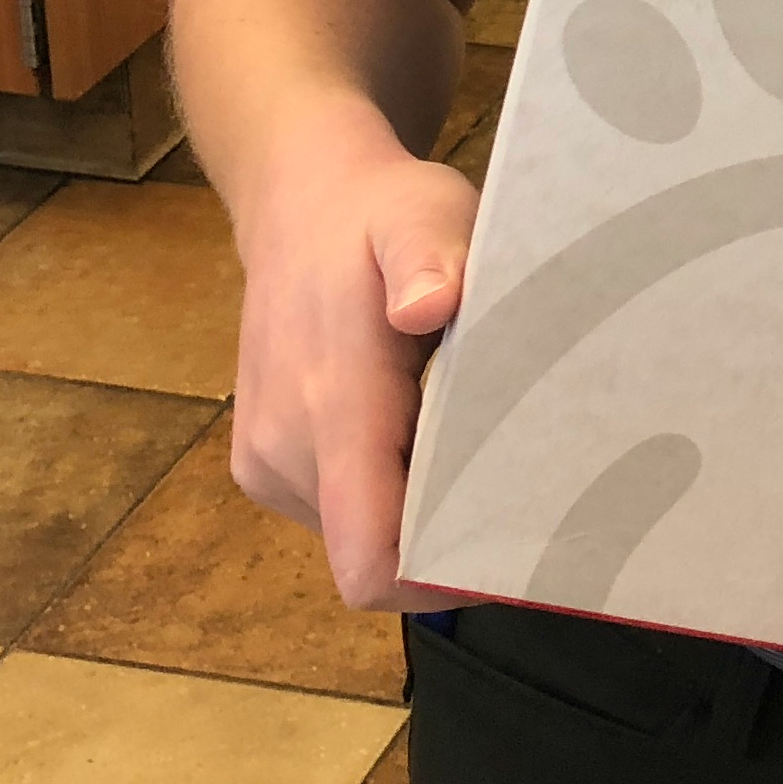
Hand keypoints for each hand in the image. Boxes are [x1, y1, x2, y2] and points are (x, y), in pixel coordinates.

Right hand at [221, 97, 479, 609]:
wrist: (297, 204)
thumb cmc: (379, 211)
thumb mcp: (422, 211)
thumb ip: (430, 256)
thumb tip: (427, 304)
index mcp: (333, 405)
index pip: (367, 556)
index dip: (436, 579)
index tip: (508, 551)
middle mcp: (288, 450)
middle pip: (375, 552)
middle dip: (445, 537)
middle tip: (520, 484)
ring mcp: (267, 461)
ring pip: (357, 535)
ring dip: (415, 508)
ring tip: (469, 441)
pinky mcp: (262, 463)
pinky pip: (336, 509)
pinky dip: (384, 489)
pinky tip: (421, 429)